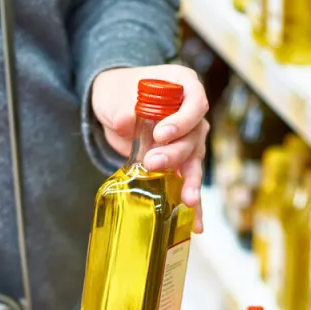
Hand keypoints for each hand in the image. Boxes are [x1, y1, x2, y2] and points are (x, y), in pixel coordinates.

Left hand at [92, 64, 208, 232]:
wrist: (114, 105)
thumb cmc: (119, 92)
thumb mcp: (116, 95)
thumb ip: (124, 107)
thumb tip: (127, 121)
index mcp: (184, 86)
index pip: (194, 103)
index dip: (182, 120)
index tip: (160, 134)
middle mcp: (192, 113)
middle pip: (194, 136)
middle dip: (176, 154)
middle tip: (153, 163)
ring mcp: (188, 138)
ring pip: (194, 161)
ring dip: (191, 182)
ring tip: (188, 201)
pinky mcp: (179, 160)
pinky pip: (188, 180)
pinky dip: (192, 200)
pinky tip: (196, 223)